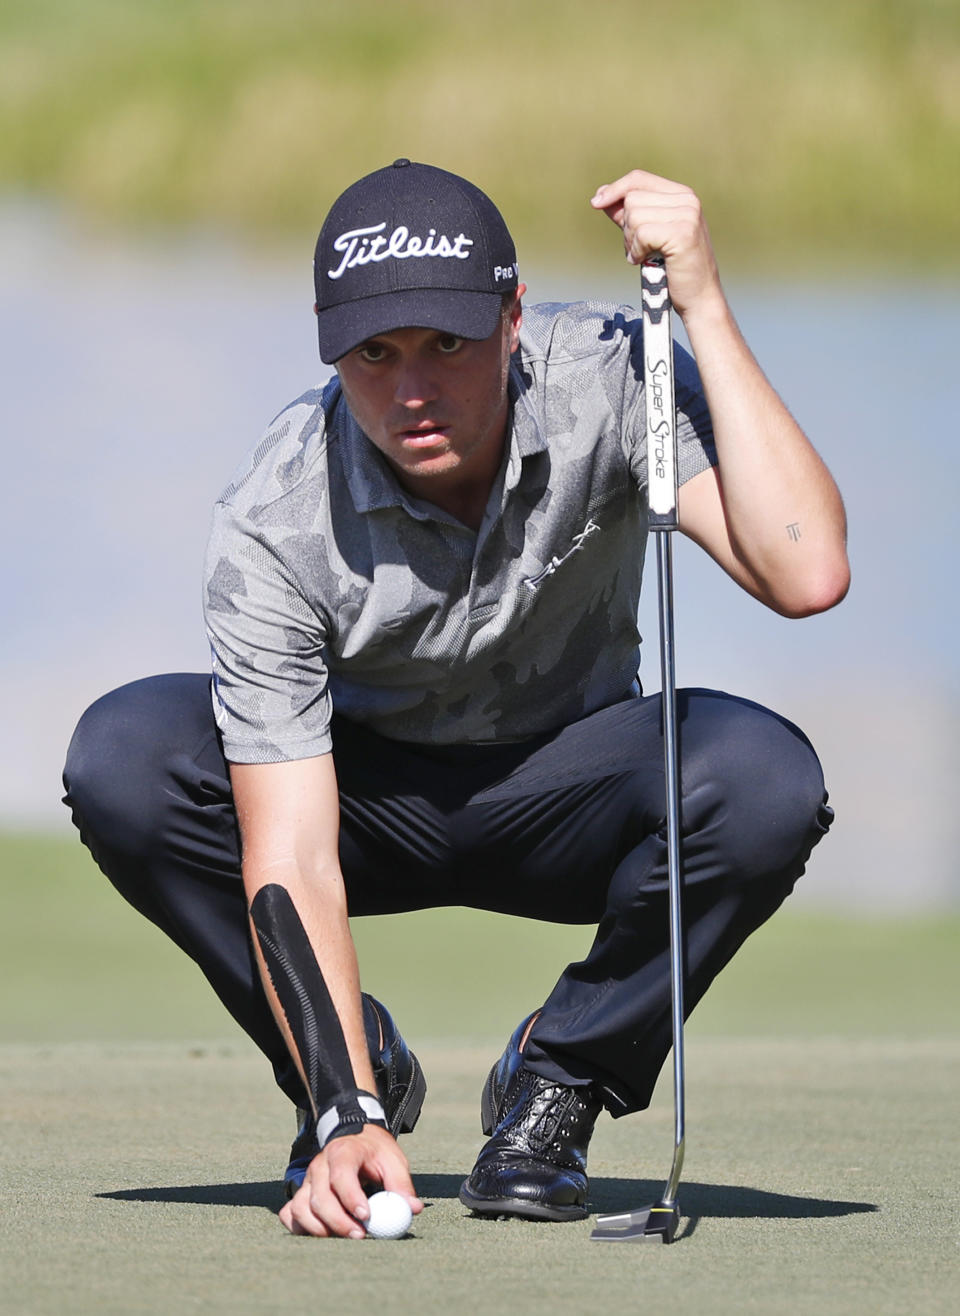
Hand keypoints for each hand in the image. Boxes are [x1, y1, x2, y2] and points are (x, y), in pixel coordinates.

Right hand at [278, 1124, 422, 1237]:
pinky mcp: (301, 1193)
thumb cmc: (375, 1152)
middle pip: (319, 1197)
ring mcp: (307, 1180)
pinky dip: (300, 1227)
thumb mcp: (393, 1161)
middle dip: (339, 1221)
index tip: (366, 1217)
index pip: (341, 1175)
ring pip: (301, 1208)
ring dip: (319, 1228)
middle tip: (360, 1236)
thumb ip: (402, 1185)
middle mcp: (320, 1165)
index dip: (351, 1198)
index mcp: (344, 1152)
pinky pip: (290, 1213)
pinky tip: (321, 1233)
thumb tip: (413, 1209)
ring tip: (344, 1236)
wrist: (354, 1137)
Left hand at [590, 170, 722, 318]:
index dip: (615, 189)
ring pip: (634, 216)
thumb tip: (602, 197)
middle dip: (626, 227)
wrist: (699, 298)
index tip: (596, 202)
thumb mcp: (649, 236)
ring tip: (644, 257)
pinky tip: (645, 262)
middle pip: (632, 199)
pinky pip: (641, 234)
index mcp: (681, 195)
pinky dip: (636, 252)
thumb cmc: (674, 269)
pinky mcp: (682, 233)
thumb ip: (630, 215)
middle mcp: (687, 200)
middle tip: (638, 250)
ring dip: (631, 242)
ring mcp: (687, 214)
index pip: (639, 179)